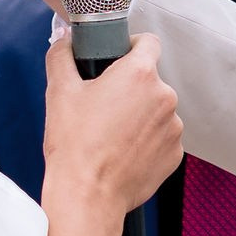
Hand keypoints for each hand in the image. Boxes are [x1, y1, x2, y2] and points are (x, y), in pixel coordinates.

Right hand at [41, 29, 180, 219]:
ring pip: (156, 110)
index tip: (118, 58)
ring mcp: (174, 128)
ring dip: (139, 115)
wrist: (87, 196)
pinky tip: (123, 152)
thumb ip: (62, 55)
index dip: (131, 46)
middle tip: (103, 105)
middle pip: (150, 80)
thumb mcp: (60, 92)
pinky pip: (161, 137)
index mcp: (140, 74)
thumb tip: (63, 39)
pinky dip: (146, 141)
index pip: (148, 42)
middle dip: (130, 88)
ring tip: (111, 134)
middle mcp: (165, 97)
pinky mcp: (175, 154)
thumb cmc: (74, 145)